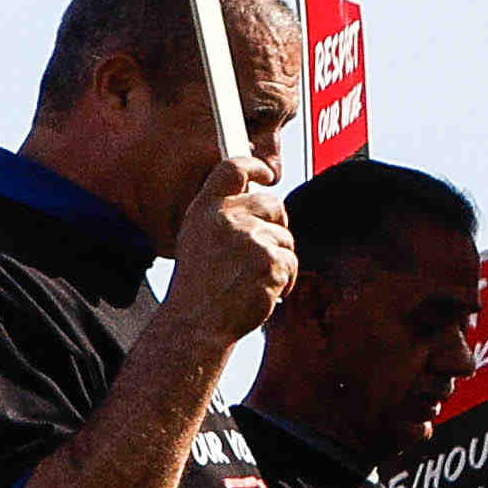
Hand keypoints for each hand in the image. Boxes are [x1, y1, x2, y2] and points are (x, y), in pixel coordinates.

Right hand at [156, 152, 298, 348]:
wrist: (198, 322)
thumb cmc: (198, 286)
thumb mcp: (196, 239)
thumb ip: (221, 216)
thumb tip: (255, 203)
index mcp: (206, 210)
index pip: (233, 168)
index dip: (253, 166)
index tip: (265, 173)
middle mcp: (227, 218)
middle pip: (272, 204)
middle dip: (276, 224)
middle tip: (262, 249)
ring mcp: (250, 239)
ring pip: (285, 238)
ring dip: (277, 259)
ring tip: (251, 278)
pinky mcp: (271, 261)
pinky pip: (291, 263)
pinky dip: (284, 280)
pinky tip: (261, 290)